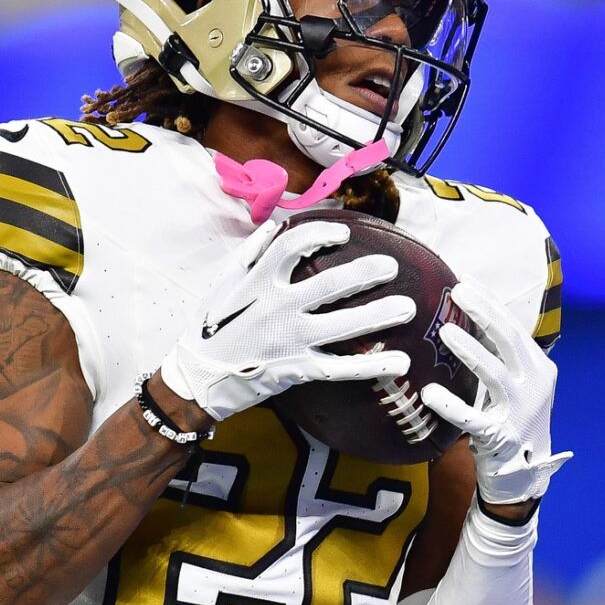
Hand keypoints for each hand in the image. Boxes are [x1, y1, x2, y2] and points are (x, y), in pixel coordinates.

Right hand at [161, 219, 412, 420]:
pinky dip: (372, 366)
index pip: (295, 245)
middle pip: (331, 284)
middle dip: (366, 273)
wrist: (197, 379)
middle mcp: (277, 308)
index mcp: (258, 281)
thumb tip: (277, 225)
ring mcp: (290, 340)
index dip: (323, 235)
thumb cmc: (209, 329)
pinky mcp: (298, 369)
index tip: (343, 234)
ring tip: (407, 308)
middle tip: (390, 267)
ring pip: (343, 325)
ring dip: (379, 315)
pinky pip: (342, 368)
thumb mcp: (221, 284)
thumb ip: (250, 253)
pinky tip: (400, 362)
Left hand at [420, 280, 570, 505]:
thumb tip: (469, 315)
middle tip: (456, 291)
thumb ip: (498, 355)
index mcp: (538, 368)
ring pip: (495, 375)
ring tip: (444, 331)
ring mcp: (519, 412)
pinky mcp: (501, 438)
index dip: (489, 302)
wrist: (524, 474)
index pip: (513, 327)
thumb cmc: (512, 420)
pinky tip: (430, 393)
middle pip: (509, 341)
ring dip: (470, 351)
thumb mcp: (514, 383)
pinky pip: (472, 420)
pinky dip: (451, 406)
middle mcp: (534, 386)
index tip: (464, 279)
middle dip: (483, 313)